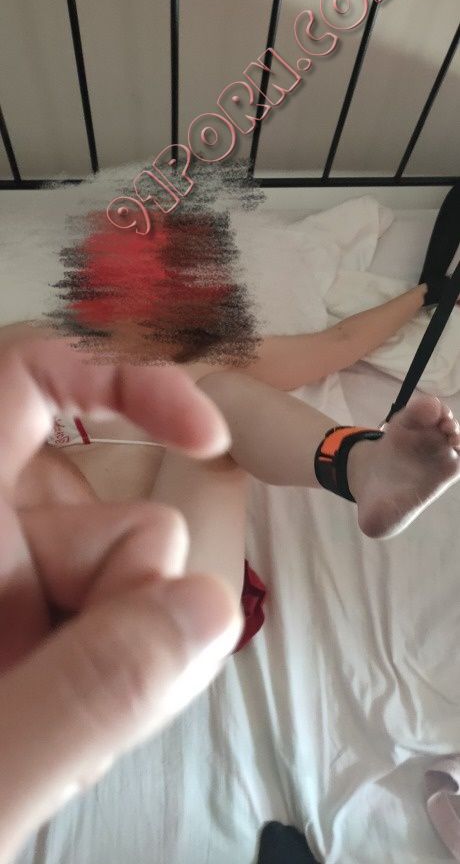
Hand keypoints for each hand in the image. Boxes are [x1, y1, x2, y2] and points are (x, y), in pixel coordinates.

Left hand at [0, 331, 242, 863]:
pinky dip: (127, 686)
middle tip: (85, 711)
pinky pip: (126, 634)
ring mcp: (15, 596)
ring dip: (129, 665)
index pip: (27, 379)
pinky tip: (75, 743)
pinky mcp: (38, 639)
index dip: (122, 381)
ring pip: (131, 587)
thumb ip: (86, 690)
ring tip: (60, 745)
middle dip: (137, 605)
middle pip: (117, 518)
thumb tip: (206, 607)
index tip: (203, 438)